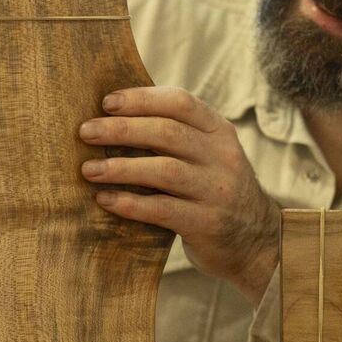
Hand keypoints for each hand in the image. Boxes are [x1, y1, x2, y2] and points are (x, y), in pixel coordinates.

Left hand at [78, 86, 280, 306]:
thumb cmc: (212, 190)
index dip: (141, 99)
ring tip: (88, 169)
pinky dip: (131, 203)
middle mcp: (222, 156)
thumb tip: (112, 117)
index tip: (106, 102)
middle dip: (122, 129)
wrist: (255, 242)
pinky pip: (163, 209)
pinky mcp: (207, 223)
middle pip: (167, 132)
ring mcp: (217, 190)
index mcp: (219, 131)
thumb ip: (174, 136)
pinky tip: (105, 199)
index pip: (180, 102)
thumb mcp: (206, 155)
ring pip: (164, 170)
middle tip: (86, 132)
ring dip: (121, 167)